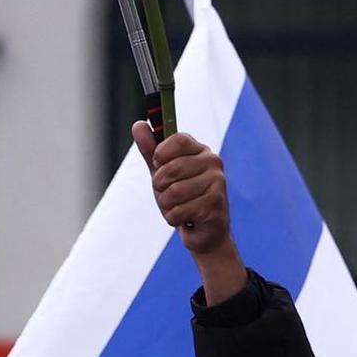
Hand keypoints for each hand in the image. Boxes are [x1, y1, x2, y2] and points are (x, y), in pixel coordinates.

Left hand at [133, 123, 245, 303]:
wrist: (204, 232)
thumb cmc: (183, 199)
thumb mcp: (162, 174)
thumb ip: (150, 150)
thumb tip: (138, 124)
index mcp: (200, 150)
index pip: (178, 139)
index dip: (161, 155)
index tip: (160, 166)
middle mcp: (213, 162)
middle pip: (171, 168)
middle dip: (160, 187)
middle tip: (169, 194)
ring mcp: (217, 183)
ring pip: (173, 192)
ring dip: (167, 206)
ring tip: (178, 207)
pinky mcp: (216, 205)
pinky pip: (179, 211)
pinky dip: (174, 218)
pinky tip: (185, 219)